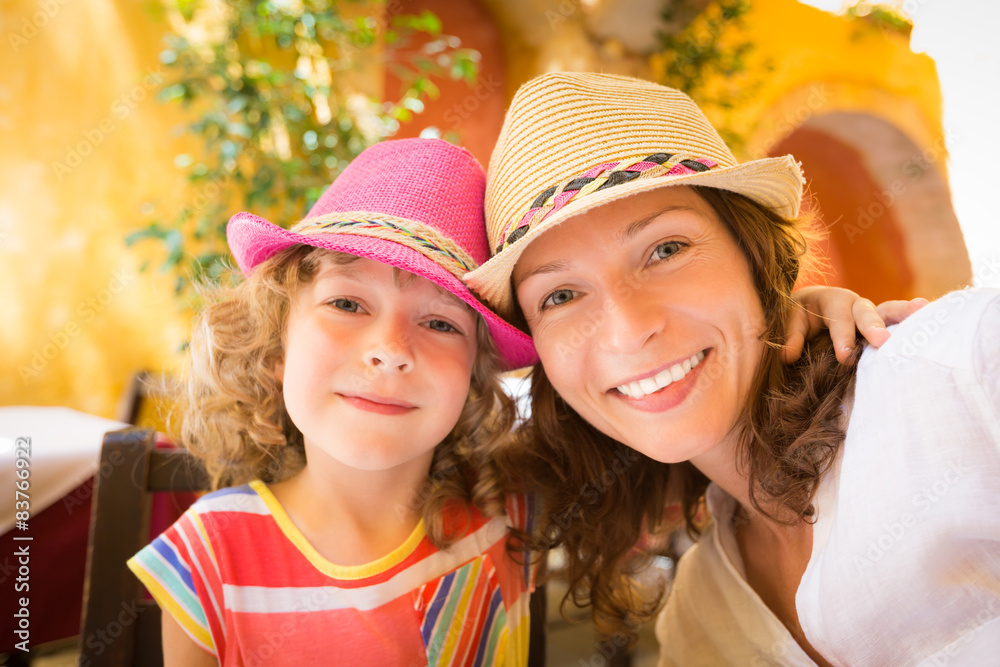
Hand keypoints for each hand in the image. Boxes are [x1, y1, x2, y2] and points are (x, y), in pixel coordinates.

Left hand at [783, 286, 928, 363]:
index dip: (842, 335)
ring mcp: (870, 314)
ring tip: (923, 310)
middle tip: (882, 341)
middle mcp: (854, 304)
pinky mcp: (880, 327)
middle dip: (873, 326)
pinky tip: (930, 321)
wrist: (803, 313)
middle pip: (865, 312)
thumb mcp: (787, 321)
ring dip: (904, 314)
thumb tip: (788, 355)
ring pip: (888, 312)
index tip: (845, 357)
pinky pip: (898, 323)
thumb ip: (790, 335)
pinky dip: (912, 322)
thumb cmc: (795, 317)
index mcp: (830, 300)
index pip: (838, 316)